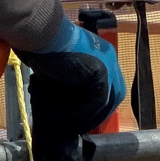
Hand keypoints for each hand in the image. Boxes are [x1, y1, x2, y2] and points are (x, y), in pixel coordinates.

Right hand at [21, 15, 125, 133]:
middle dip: (101, 112)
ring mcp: (108, 65)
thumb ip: (73, 82)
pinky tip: (72, 118)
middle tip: (85, 125)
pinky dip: (86, 112)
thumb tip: (71, 103)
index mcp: (103, 53)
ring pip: (108, 100)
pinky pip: (99, 100)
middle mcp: (110, 58)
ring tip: (76, 125)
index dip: (100, 104)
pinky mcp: (101, 73)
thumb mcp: (64, 67)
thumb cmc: (46, 47)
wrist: (44, 35)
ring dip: (93, 115)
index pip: (110, 85)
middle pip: (115, 94)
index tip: (86, 116)